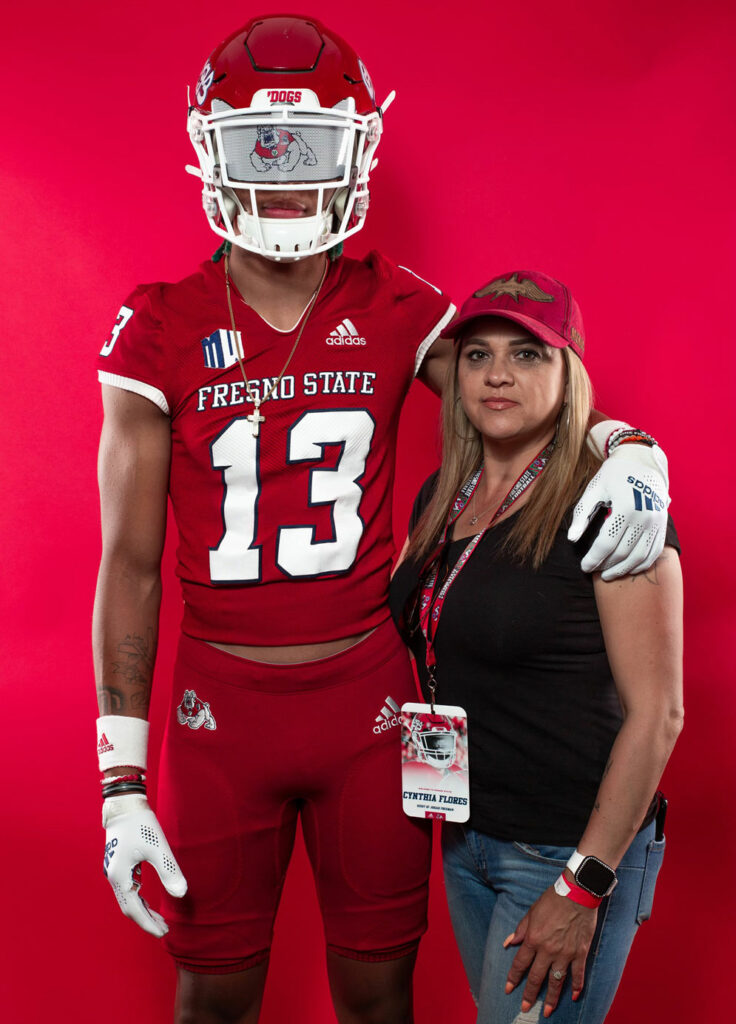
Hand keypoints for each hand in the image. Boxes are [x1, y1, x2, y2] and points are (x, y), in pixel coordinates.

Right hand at [103, 793, 186, 936]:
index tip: (163, 933)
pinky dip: (138, 897)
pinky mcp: (118, 863)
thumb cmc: (141, 824)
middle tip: (164, 929)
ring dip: (142, 909)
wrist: (125, 804)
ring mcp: (114, 870)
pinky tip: (148, 898)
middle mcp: (114, 877)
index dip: (148, 924)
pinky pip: (127, 887)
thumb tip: (181, 893)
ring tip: (159, 918)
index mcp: (120, 877)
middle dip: (146, 919)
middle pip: (129, 907)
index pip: (134, 910)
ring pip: (128, 898)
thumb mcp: (158, 848)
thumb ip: (169, 871)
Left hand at [504, 885, 596, 1017]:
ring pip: (556, 981)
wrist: (577, 893)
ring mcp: (565, 953)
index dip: (513, 978)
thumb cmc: (553, 899)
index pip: (520, 963)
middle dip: (529, 994)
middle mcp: (548, 949)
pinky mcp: (580, 953)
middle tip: (524, 1008)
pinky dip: (576, 987)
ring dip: (551, 998)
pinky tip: (572, 997)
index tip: (508, 990)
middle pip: (536, 977)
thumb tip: (508, 943)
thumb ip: (521, 929)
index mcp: (533, 938)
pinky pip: (577, 974)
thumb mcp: (532, 911)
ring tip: (546, 1011)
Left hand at [568, 444, 668, 579]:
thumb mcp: (594, 489)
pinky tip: (627, 569)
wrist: (642, 462)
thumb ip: (582, 514)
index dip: (593, 558)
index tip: (583, 567)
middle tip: (594, 572)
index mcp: (625, 508)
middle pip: (623, 553)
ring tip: (608, 574)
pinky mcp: (662, 526)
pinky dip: (641, 565)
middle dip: (606, 566)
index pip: (606, 543)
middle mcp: (644, 517)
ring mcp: (656, 523)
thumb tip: (571, 539)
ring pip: (639, 557)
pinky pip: (653, 553)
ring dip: (623, 570)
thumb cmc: (613, 475)